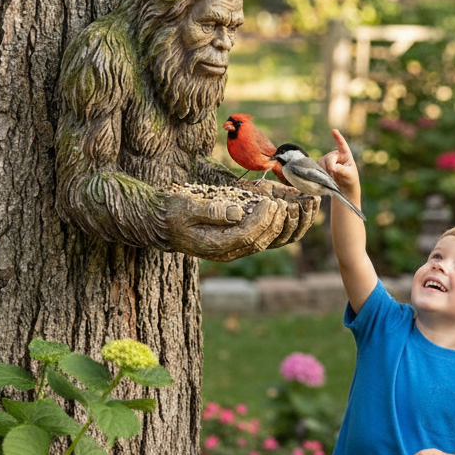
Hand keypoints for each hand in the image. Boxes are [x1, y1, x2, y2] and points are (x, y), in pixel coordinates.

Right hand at [161, 186, 317, 260]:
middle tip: (286, 203)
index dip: (263, 220)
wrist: (162, 225)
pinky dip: (276, 227)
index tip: (272, 202)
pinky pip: (262, 238)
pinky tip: (286, 212)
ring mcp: (233, 249)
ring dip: (282, 227)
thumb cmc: (172, 213)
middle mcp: (228, 252)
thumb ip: (210, 211)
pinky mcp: (236, 242)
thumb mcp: (185, 207)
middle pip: (261, 241)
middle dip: (277, 222)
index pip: (247, 236)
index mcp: (215, 245)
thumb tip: (236, 213)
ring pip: (265, 242)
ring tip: (293, 207)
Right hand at [317, 129, 360, 200]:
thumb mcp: (349, 175)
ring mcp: (328, 160)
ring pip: (322, 162)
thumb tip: (333, 168)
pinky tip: (325, 177)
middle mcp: (336, 155)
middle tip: (333, 174)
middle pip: (329, 157)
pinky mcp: (322, 165)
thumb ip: (342, 170)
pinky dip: (320, 172)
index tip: (334, 131)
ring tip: (332, 178)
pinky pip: (317, 166)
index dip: (338, 138)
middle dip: (330, 166)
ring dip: (325, 170)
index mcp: (345, 155)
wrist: (343, 189)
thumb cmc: (350, 180)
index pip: (342, 145)